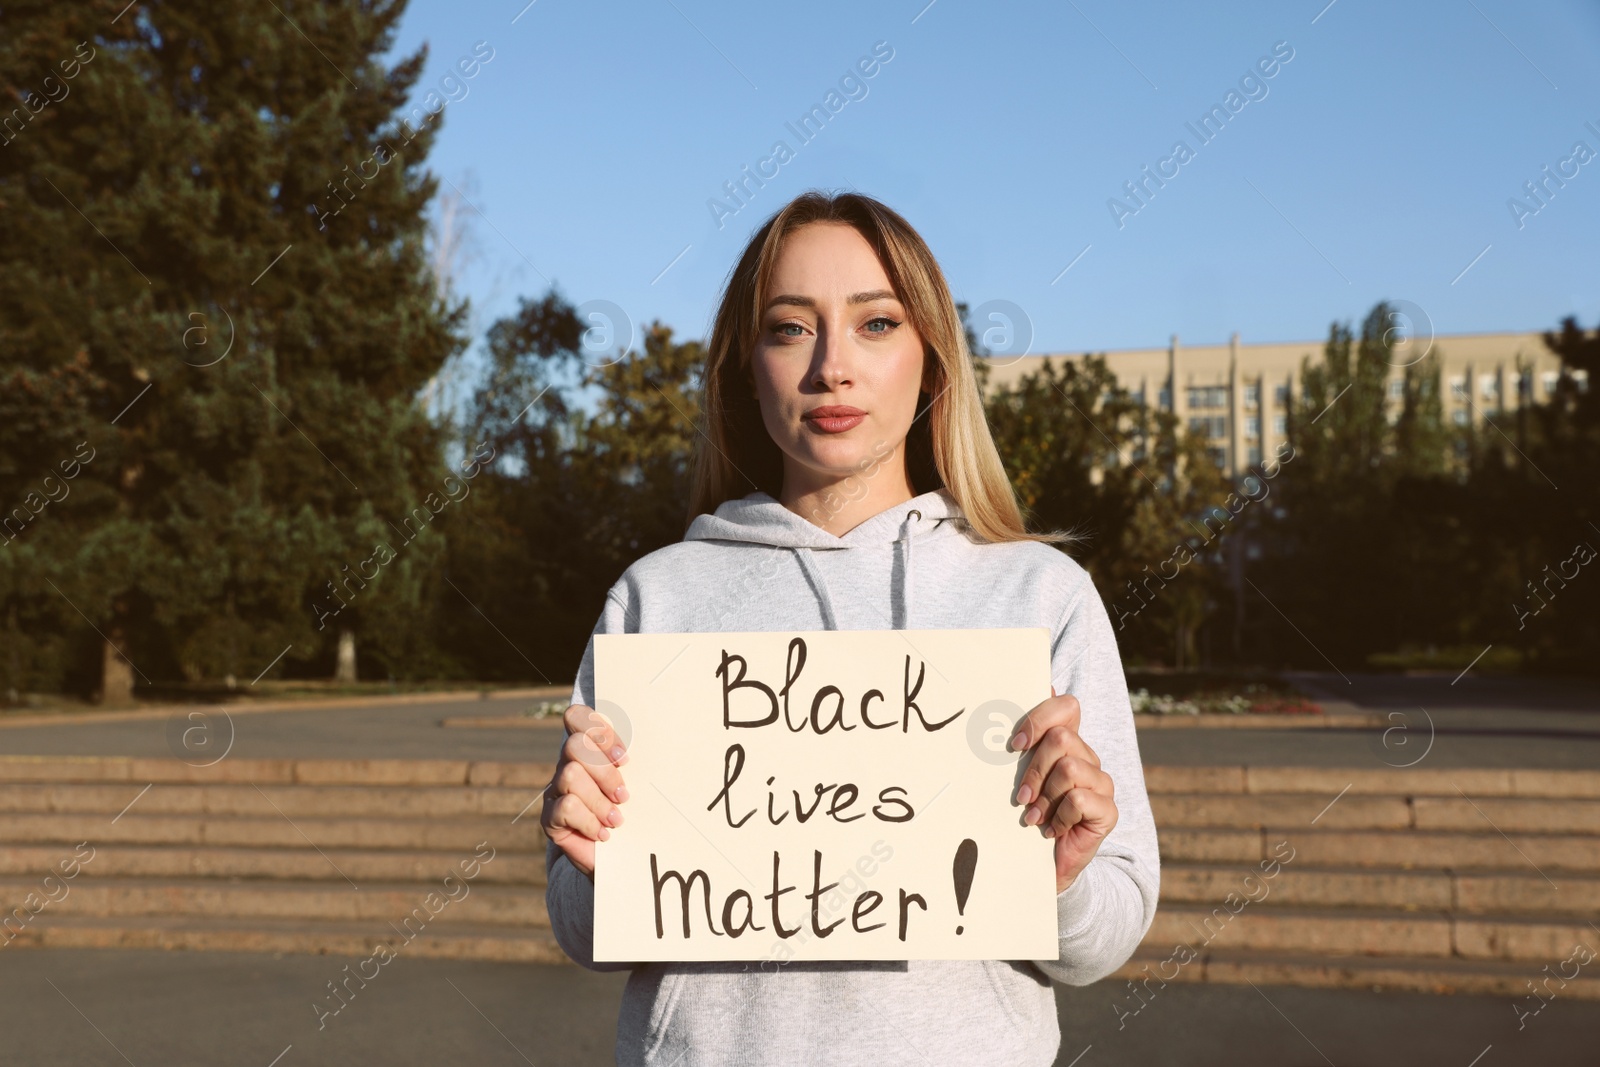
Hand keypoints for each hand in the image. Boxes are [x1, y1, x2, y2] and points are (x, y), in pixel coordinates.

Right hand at [540, 703, 628, 878]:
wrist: (620, 859)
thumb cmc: (632, 815)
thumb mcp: (637, 784)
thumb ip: (634, 764)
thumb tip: (662, 741)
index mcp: (587, 750)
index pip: (576, 717)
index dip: (598, 731)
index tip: (624, 758)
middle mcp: (567, 765)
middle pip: (573, 745)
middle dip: (604, 770)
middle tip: (624, 795)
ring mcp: (555, 791)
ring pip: (570, 774)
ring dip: (599, 800)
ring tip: (616, 819)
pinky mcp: (549, 818)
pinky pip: (567, 807)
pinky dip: (590, 821)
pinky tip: (603, 834)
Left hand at [1009, 685, 1116, 892]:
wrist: (1040, 866)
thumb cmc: (1026, 815)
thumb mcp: (1017, 778)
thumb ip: (1020, 745)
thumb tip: (1018, 699)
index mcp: (1068, 743)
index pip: (1067, 706)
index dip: (1039, 719)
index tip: (1015, 746)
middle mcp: (1088, 758)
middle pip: (1061, 738)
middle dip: (1034, 769)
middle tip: (1021, 797)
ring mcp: (1102, 784)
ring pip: (1069, 768)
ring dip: (1044, 797)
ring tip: (1034, 817)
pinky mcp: (1108, 811)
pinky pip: (1078, 799)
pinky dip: (1058, 817)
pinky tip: (1051, 830)